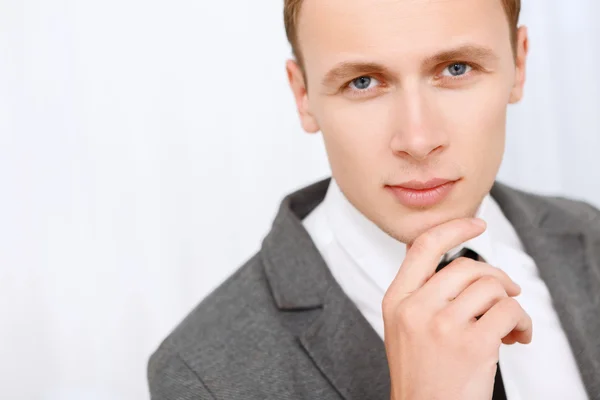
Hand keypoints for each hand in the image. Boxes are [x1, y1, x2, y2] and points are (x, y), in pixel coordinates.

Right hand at [382, 218, 531, 399]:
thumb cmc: (420, 375)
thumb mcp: (404, 327)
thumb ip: (421, 293)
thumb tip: (457, 263)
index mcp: (396, 300)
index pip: (424, 247)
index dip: (454, 228)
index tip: (476, 223)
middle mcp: (416, 309)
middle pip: (466, 266)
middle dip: (496, 276)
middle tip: (507, 293)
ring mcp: (442, 326)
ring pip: (491, 287)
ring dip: (511, 303)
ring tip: (510, 324)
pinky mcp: (472, 345)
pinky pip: (509, 312)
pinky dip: (523, 322)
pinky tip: (517, 337)